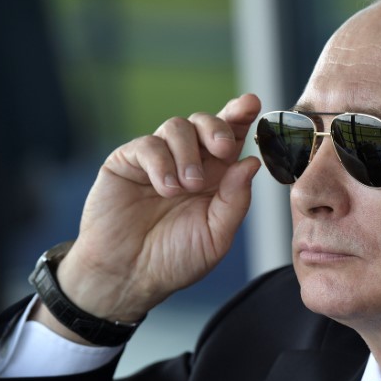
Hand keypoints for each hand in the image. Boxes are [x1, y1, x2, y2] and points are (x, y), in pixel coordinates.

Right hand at [48, 94, 261, 324]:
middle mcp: (188, 162)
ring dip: (188, 153)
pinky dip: (161, 163)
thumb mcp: (216, 236)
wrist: (128, 276)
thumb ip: (235, 200)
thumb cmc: (174, 259)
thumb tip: (251, 162)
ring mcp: (157, 160)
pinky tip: (166, 189)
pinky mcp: (128, 162)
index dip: (241, 115)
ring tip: (187, 186)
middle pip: (205, 122)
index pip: (231, 137)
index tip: (252, 104)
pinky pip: (148, 145)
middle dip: (218, 127)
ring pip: (178, 127)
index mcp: (215, 176)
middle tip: (222, 149)